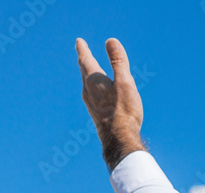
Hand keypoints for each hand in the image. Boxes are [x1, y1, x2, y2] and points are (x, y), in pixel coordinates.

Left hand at [76, 37, 145, 170]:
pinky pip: (92, 95)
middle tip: (82, 52)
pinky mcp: (96, 113)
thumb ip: (118, 62)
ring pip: (87, 84)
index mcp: (94, 80)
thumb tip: (111, 40)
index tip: (79, 42)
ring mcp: (91, 103)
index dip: (83, 49)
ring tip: (89, 71)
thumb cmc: (124, 111)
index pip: (86, 59)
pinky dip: (93, 88)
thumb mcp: (125, 83)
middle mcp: (88, 90)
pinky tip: (98, 95)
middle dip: (84, 60)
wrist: (119, 139)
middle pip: (84, 71)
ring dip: (87, 75)